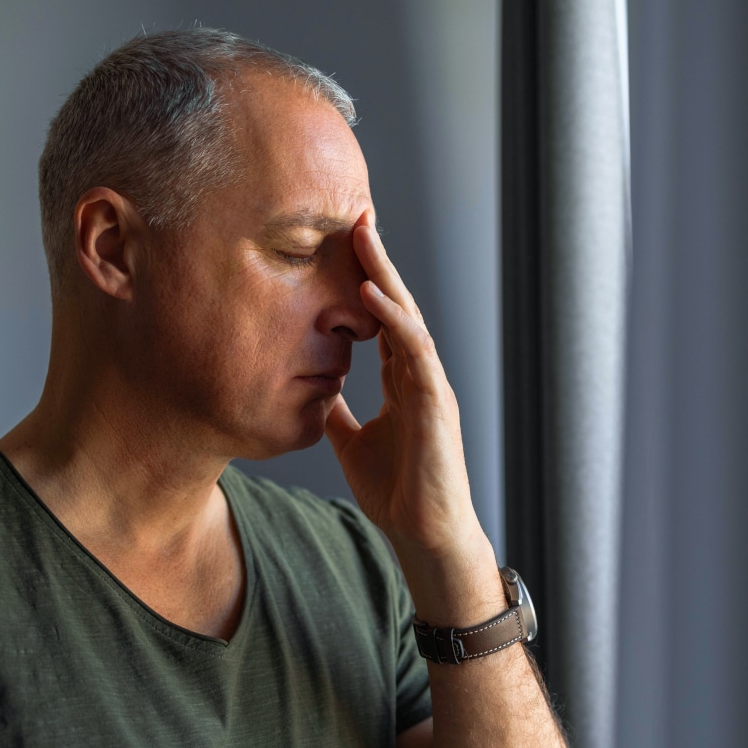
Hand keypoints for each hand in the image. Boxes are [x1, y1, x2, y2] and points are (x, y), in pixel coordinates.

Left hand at [324, 212, 501, 620]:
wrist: (422, 532)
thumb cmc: (396, 490)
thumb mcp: (351, 442)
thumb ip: (336, 411)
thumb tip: (311, 389)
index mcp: (400, 381)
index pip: (379, 320)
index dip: (360, 282)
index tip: (337, 246)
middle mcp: (417, 374)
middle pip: (394, 306)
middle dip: (374, 262)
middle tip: (353, 215)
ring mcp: (429, 384)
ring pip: (407, 317)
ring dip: (384, 274)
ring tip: (361, 234)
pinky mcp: (436, 401)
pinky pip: (415, 350)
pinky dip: (393, 320)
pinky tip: (369, 292)